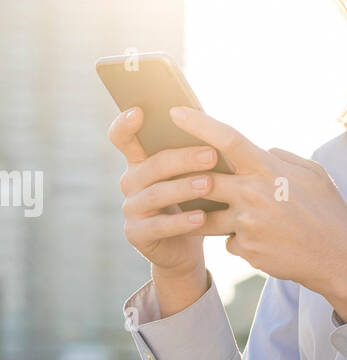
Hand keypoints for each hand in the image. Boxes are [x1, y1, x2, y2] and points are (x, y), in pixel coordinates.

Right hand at [110, 106, 216, 275]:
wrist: (185, 248)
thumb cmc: (191, 202)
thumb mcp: (191, 176)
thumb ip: (192, 152)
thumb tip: (210, 125)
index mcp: (140, 162)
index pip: (121, 137)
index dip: (125, 124)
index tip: (139, 111)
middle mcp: (130, 182)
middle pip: (151, 165)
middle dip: (183, 159)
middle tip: (212, 155)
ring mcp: (131, 209)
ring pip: (155, 194)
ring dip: (184, 188)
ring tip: (209, 184)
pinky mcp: (136, 234)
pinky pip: (159, 226)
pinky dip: (181, 222)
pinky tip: (201, 217)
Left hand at [165, 106, 346, 299]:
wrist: (338, 258)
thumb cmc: (329, 212)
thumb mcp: (314, 174)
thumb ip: (282, 157)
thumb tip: (260, 150)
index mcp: (268, 170)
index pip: (227, 140)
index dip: (199, 123)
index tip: (175, 112)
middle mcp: (252, 195)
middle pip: (203, 180)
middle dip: (189, 179)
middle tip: (181, 179)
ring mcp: (247, 224)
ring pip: (208, 216)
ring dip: (213, 216)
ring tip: (242, 219)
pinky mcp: (246, 250)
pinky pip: (229, 241)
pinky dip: (239, 240)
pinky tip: (265, 242)